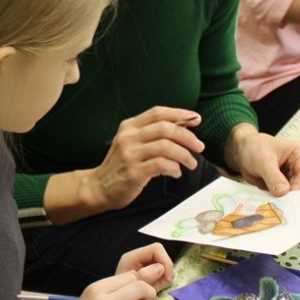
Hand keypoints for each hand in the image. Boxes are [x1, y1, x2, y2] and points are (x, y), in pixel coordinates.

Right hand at [88, 107, 204, 210]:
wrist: (100, 187)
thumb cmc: (122, 165)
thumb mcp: (133, 143)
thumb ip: (153, 135)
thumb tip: (184, 128)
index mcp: (129, 126)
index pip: (158, 112)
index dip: (180, 114)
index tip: (197, 119)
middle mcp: (128, 136)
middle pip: (165, 128)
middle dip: (187, 136)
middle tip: (199, 146)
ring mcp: (130, 154)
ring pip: (166, 146)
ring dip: (184, 155)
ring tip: (191, 163)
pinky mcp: (133, 172)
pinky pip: (161, 164)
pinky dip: (174, 168)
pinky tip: (177, 173)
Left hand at [116, 243, 174, 291]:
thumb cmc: (121, 296)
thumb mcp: (133, 287)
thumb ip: (145, 276)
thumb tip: (160, 268)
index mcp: (132, 257)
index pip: (156, 249)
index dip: (165, 261)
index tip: (168, 278)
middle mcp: (138, 258)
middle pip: (161, 257)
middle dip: (166, 271)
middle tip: (163, 286)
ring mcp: (144, 266)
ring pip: (163, 266)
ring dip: (164, 278)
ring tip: (157, 289)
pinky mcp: (149, 274)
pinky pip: (162, 274)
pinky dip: (163, 282)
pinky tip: (157, 289)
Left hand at [226, 124, 299, 195]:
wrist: (244, 151)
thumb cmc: (255, 147)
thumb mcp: (262, 160)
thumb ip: (273, 176)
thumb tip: (283, 191)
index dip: (297, 187)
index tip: (284, 197)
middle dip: (289, 195)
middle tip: (276, 202)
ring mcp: (294, 176)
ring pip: (293, 194)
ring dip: (282, 198)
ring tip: (269, 198)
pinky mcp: (286, 184)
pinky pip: (284, 196)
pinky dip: (277, 199)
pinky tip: (268, 198)